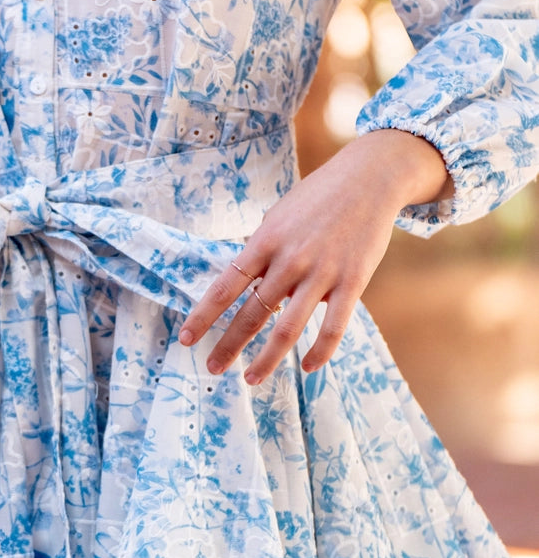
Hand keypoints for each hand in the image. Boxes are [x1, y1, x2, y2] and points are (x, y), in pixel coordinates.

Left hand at [178, 130, 451, 383]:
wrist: (370, 178)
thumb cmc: (317, 198)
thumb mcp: (278, 217)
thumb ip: (262, 252)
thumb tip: (246, 287)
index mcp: (265, 241)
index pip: (225, 285)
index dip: (204, 315)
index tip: (186, 338)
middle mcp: (290, 260)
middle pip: (253, 313)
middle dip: (229, 345)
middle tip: (213, 369)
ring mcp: (322, 272)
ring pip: (288, 328)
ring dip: (266, 359)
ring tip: (251, 379)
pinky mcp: (353, 281)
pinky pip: (333, 327)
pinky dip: (319, 352)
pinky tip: (307, 367)